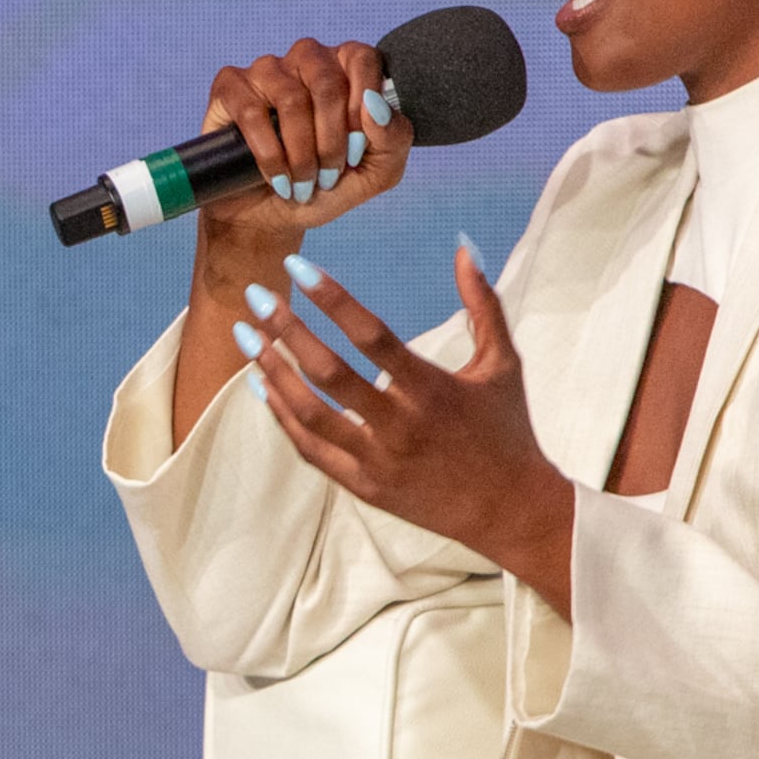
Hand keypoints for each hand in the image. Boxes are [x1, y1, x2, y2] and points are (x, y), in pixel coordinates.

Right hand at [195, 35, 414, 255]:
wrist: (270, 216)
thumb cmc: (322, 187)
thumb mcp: (374, 174)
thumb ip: (393, 140)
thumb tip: (376, 106)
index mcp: (345, 69)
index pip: (363, 59)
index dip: (362, 107)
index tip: (356, 151)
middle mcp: (306, 61)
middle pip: (327, 81)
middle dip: (331, 140)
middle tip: (328, 176)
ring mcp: (266, 70)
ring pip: (291, 98)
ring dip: (301, 152)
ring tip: (302, 183)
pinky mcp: (230, 88)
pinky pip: (251, 111)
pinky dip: (269, 154)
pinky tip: (277, 178)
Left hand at [239, 243, 581, 615]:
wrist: (511, 511)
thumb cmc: (507, 430)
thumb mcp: (503, 364)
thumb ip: (483, 304)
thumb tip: (467, 247)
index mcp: (433, 389)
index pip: (372, 335)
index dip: (332, 299)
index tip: (299, 268)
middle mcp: (402, 425)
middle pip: (329, 373)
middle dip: (286, 331)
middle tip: (255, 297)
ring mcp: (379, 460)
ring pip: (310, 414)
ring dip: (273, 372)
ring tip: (247, 337)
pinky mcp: (365, 487)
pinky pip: (312, 450)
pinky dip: (283, 417)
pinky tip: (263, 386)